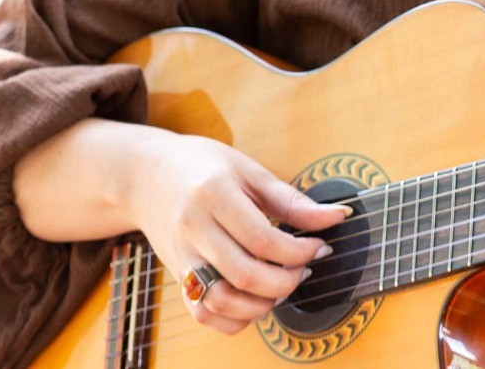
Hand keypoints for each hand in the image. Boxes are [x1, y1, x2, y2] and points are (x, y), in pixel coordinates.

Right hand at [125, 132, 350, 334]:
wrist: (146, 175)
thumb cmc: (203, 166)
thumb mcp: (249, 171)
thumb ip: (292, 200)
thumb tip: (337, 217)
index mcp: (214, 195)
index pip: (262, 239)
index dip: (299, 251)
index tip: (320, 247)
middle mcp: (193, 229)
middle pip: (244, 275)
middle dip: (285, 281)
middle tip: (304, 270)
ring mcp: (180, 257)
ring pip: (221, 301)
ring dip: (261, 305)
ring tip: (281, 287)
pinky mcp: (174, 276)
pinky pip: (203, 313)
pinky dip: (233, 318)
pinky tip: (255, 301)